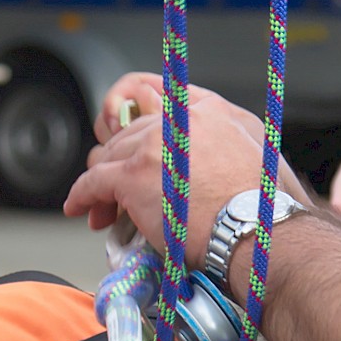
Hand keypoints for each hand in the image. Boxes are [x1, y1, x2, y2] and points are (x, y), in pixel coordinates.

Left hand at [67, 73, 307, 266]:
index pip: (158, 108)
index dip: (140, 134)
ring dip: (102, 184)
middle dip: (121, 163)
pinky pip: (93, 181)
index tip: (132, 150)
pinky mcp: (133, 176)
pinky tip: (78, 207)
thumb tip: (199, 158)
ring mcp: (152, 146)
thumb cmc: (261, 207)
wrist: (257, 232)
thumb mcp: (253, 150)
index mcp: (209, 110)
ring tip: (100, 207)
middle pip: (130, 135)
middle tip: (116, 193)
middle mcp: (177, 121)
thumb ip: (219, 139)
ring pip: (110, 157)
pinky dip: (81, 195)